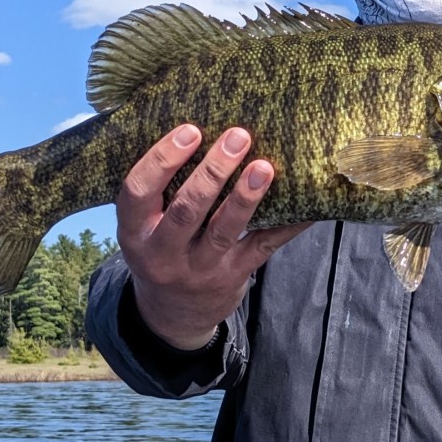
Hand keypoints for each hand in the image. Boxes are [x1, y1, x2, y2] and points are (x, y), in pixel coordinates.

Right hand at [116, 123, 310, 348]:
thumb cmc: (162, 249)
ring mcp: (199, 269)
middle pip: (186, 210)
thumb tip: (199, 126)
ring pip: (223, 231)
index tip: (190, 130)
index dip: (162, 160)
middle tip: (237, 137)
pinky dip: (286, 226)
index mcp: (135, 233)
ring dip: (246, 197)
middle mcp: (163, 254)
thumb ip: (160, 191)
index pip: (138, 192)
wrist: (173, 316)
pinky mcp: (233, 276)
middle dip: (213, 172)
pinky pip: (262, 247)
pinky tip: (306, 207)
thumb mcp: (144, 227)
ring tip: (265, 167)